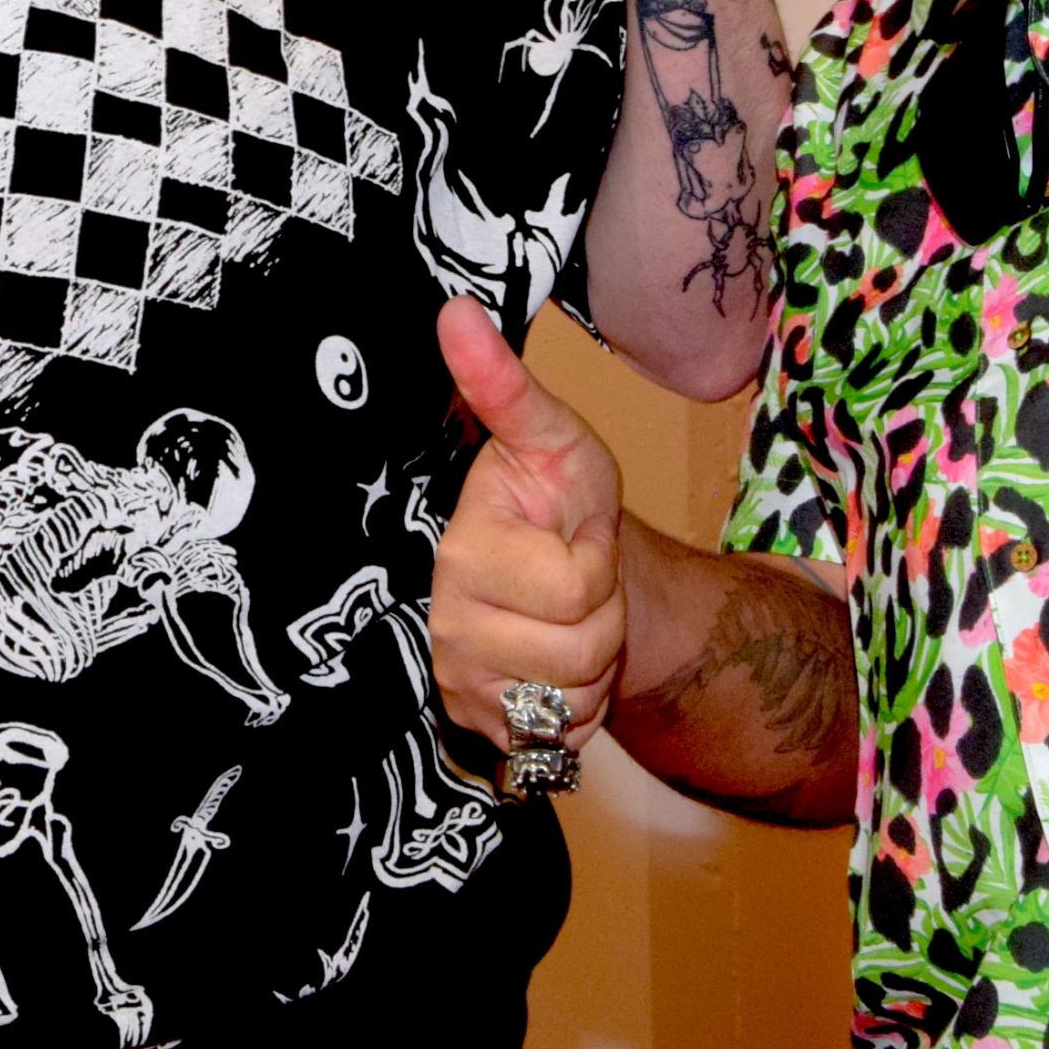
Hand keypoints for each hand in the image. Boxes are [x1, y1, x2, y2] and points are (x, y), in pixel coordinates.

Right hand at [424, 301, 625, 754]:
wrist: (555, 568)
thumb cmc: (554, 494)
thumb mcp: (549, 433)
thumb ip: (504, 384)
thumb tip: (454, 310)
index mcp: (462, 553)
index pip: (578, 588)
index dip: (598, 559)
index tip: (573, 532)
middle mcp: (446, 626)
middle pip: (582, 652)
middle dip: (601, 616)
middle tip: (573, 580)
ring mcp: (460, 683)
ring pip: (575, 700)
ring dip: (592, 662)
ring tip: (565, 617)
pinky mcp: (481, 727)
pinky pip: (562, 738)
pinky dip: (577, 707)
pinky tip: (556, 664)